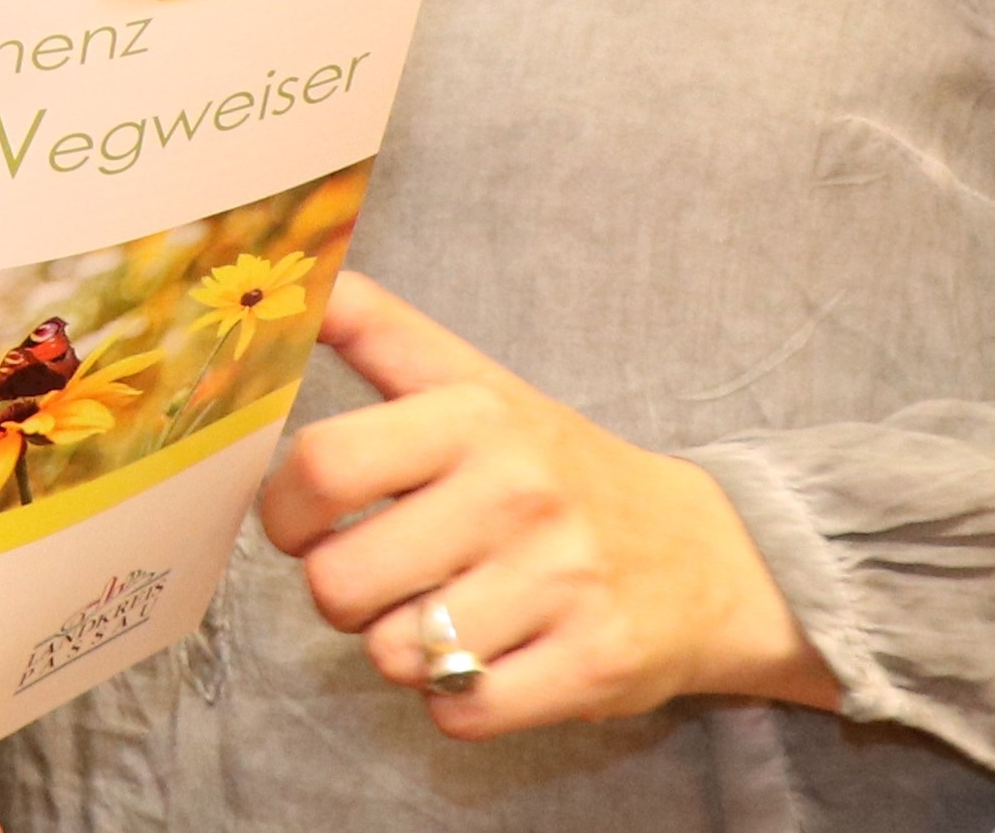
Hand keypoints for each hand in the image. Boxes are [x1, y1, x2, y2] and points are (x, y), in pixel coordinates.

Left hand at [256, 270, 834, 737]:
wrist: (708, 555)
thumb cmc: (556, 468)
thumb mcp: (473, 382)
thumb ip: (376, 331)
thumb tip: (300, 281)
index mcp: (472, 415)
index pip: (322, 464)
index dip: (286, 508)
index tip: (304, 520)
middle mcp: (517, 491)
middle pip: (338, 582)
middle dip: (341, 592)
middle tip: (381, 577)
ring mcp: (559, 581)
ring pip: (392, 655)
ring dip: (401, 649)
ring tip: (444, 613)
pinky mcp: (591, 664)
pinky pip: (459, 713)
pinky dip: (457, 700)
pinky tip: (489, 658)